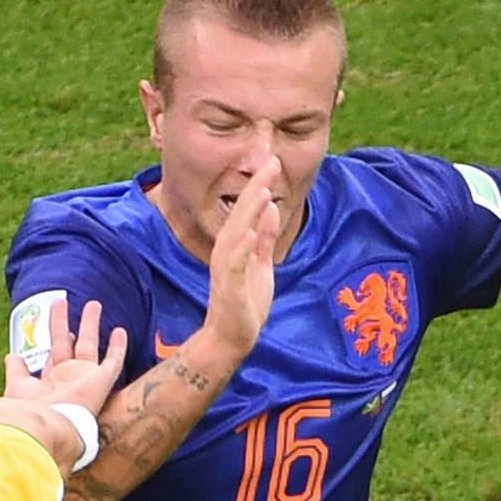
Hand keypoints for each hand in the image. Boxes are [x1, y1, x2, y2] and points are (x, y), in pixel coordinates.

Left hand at [4, 298, 127, 414]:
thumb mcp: (18, 386)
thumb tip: (12, 356)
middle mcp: (69, 379)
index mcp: (50, 383)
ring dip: (90, 324)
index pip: (53, 357)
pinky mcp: (102, 380)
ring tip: (93, 304)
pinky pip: (113, 361)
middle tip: (63, 301)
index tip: (54, 323)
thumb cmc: (30, 411)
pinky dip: (118, 347)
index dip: (54, 340)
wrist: (47, 426)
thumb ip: (16, 371)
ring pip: (89, 344)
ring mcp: (86, 379)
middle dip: (65, 323)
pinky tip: (120, 331)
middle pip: (68, 344)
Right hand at [202, 156, 282, 350]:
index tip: (273, 162)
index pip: (248, 209)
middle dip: (256, 187)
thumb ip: (266, 236)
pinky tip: (252, 231)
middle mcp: (226, 251)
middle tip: (270, 162)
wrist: (230, 338)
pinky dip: (243, 247)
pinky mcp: (230, 288)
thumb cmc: (245, 302)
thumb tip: (272, 206)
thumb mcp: (262, 263)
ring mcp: (227, 269)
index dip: (260, 185)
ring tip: (262, 189)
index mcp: (235, 244)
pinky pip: (235, 264)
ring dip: (249, 211)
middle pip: (241, 214)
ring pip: (237, 233)